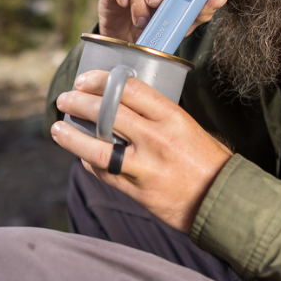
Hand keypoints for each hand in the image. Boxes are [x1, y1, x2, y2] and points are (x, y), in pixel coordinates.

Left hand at [51, 70, 232, 232]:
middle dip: (78, 103)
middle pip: (106, 114)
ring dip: (72, 137)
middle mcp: (156, 139)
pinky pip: (105, 173)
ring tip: (58, 128)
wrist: (222, 200)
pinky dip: (89, 162)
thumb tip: (121, 102)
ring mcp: (145, 167)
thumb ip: (156, 115)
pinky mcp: (137, 191)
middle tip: (65, 99)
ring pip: (97, 148)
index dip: (100, 81)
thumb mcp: (187, 126)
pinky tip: (81, 155)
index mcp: (172, 117)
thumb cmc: (207, 160)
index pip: (128, 89)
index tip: (84, 79)